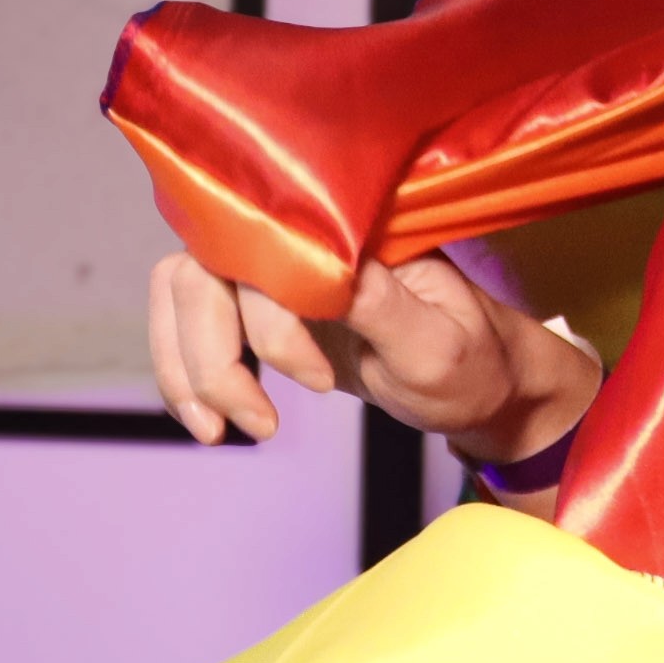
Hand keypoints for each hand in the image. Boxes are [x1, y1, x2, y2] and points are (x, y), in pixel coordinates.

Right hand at [147, 249, 600, 461]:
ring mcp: (277, 270)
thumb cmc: (471, 363)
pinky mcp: (260, 305)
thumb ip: (381, 306)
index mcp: (353, 229)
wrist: (480, 387)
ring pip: (184, 291)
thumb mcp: (439, 346)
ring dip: (186, 367)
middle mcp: (305, 236)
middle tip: (260, 425)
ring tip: (221, 433)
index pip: (270, 251)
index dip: (274, 324)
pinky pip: (189, 321)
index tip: (323, 384)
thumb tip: (320, 272)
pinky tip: (210, 423)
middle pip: (205, 269)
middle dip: (213, 357)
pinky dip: (183, 373)